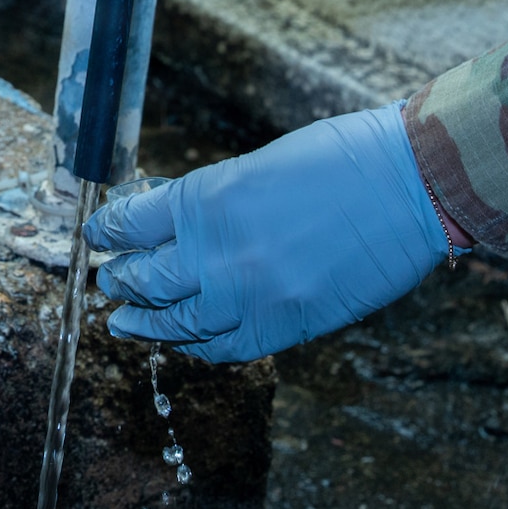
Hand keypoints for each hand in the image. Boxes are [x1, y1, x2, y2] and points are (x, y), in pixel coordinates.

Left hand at [82, 105, 449, 362]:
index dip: (109, 231)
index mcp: (206, 199)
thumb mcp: (256, 165)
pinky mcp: (284, 327)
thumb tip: (174, 220)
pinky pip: (223, 349)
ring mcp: (249, 296)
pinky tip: (185, 340)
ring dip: (145, 322)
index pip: (133, 224)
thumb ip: (211, 199)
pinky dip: (197, 346)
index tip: (98, 233)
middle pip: (143, 278)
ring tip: (123, 322)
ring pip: (175, 323)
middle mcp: (217, 253)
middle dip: (119, 279)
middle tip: (106, 279)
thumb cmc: (341, 159)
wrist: (410, 186)